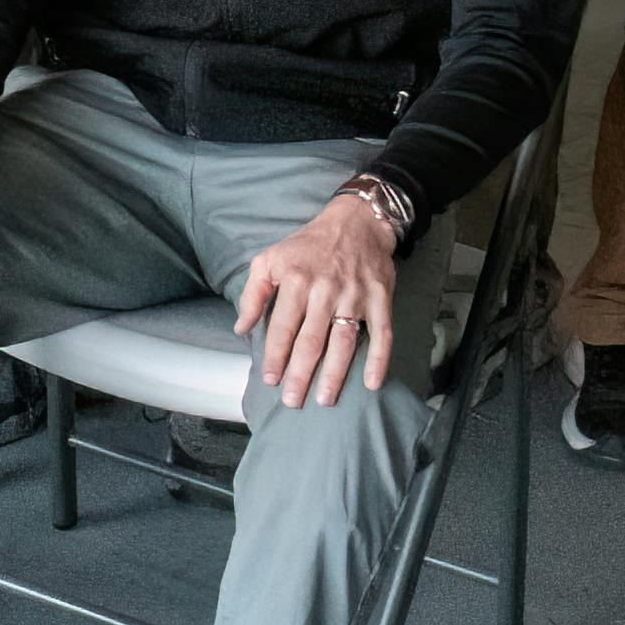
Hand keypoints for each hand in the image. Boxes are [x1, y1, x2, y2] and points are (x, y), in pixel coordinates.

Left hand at [231, 187, 402, 407]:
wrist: (356, 222)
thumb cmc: (307, 245)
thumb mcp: (270, 259)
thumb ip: (253, 293)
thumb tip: (241, 328)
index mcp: (296, 281)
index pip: (283, 326)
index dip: (275, 355)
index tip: (270, 380)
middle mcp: (326, 291)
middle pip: (312, 340)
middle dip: (301, 373)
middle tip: (293, 401)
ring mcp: (355, 297)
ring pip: (344, 341)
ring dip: (335, 373)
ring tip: (325, 399)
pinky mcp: (380, 299)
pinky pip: (382, 333)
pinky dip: (379, 359)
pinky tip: (372, 383)